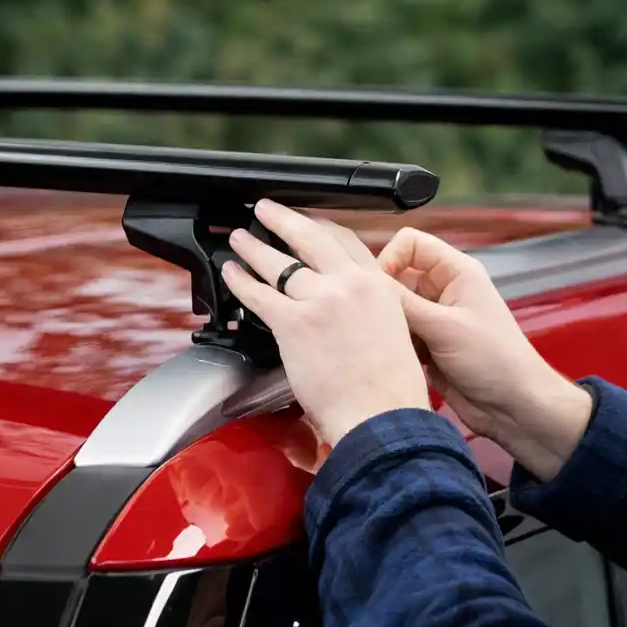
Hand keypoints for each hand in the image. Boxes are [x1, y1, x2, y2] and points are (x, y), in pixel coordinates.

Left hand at [221, 200, 431, 445]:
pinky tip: (231, 272)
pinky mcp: (294, 324)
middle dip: (284, 219)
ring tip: (241, 237)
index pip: (346, 241)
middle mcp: (350, 286)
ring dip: (255, 246)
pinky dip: (240, 280)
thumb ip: (371, 311)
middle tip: (266, 211)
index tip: (309, 223)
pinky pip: (259, 294)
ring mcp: (321, 301)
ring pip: (279, 262)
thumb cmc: (390, 390)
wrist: (381, 416)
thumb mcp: (395, 332)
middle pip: (311, 238)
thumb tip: (348, 311)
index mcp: (379, 286)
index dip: (321, 226)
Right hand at [377, 228, 592, 479]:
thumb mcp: (445, 327)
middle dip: (384, 298)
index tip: (377, 287)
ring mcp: (435, 320)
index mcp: (456, 272)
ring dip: (387, 325)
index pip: (411, 243)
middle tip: (370, 321)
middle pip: (398, 277)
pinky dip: (393, 345)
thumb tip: (366, 283)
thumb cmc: (492, 359)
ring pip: (395, 310)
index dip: (390, 258)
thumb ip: (403, 303)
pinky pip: (399, 336)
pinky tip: (390, 359)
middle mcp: (443, 290)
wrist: (513, 407)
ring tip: (381, 344)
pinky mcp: (428, 347)